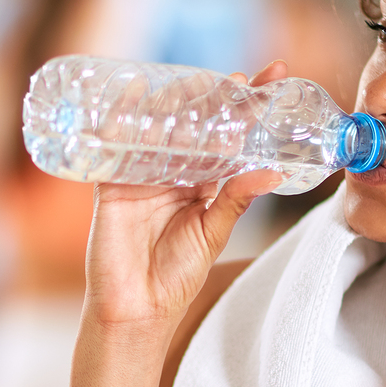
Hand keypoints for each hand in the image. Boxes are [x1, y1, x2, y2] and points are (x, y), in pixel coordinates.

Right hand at [83, 60, 287, 329]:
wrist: (136, 308)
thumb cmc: (175, 278)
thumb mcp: (213, 234)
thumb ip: (236, 201)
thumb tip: (272, 173)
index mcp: (201, 185)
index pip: (227, 137)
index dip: (247, 109)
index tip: (273, 80)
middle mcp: (173, 174)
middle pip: (195, 125)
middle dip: (216, 98)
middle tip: (241, 78)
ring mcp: (142, 174)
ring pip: (159, 128)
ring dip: (177, 102)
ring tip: (200, 81)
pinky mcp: (112, 183)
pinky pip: (117, 145)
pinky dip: (122, 119)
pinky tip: (134, 95)